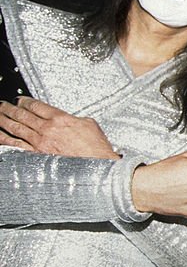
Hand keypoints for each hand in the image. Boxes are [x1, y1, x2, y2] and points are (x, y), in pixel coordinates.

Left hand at [0, 97, 117, 158]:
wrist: (96, 166)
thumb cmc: (96, 148)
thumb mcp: (90, 125)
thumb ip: (75, 119)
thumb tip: (70, 119)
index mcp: (60, 118)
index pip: (36, 105)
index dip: (25, 101)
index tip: (19, 100)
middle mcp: (46, 129)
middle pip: (22, 114)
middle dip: (10, 108)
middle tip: (2, 104)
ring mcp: (39, 143)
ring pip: (15, 127)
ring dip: (3, 119)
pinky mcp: (35, 156)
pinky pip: (14, 145)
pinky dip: (4, 139)